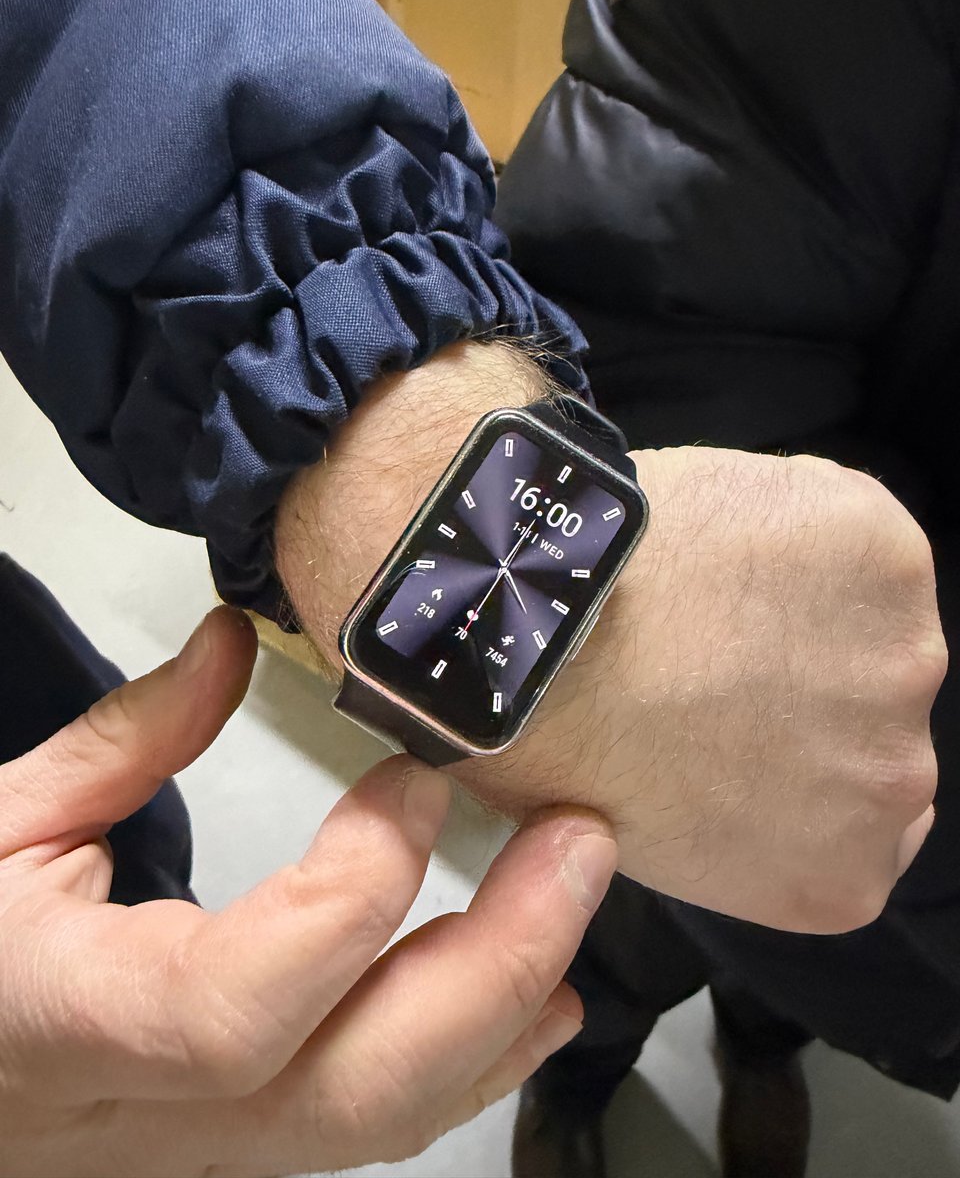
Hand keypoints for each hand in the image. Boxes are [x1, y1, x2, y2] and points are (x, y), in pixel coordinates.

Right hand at [0, 607, 615, 1177]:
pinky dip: (477, 1059)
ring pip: (380, 1122)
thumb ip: (125, 738)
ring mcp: (201, 1155)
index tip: (416, 779)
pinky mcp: (238, 1151)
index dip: (350, 897)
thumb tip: (235, 641)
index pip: (232, 1008)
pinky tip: (543, 995)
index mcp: (65, 1021)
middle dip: (495, 961)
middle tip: (578, 839)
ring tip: (574, 885)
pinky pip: (373, 1125)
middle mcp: (144, 1116)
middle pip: (351, 1088)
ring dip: (507, 1006)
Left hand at [472, 447, 944, 934]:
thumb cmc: (549, 743)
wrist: (535, 633)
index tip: (745, 724)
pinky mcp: (886, 553)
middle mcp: (896, 784)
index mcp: (841, 879)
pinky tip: (717, 533)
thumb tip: (709, 771)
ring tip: (702, 585)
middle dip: (806, 683)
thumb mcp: (644, 842)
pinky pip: (851, 528)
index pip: (864, 819)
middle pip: (874, 719)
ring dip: (804, 598)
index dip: (798, 758)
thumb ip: (724, 820)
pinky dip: (796, 520)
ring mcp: (902, 661)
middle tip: (711, 649)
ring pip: (871, 620)